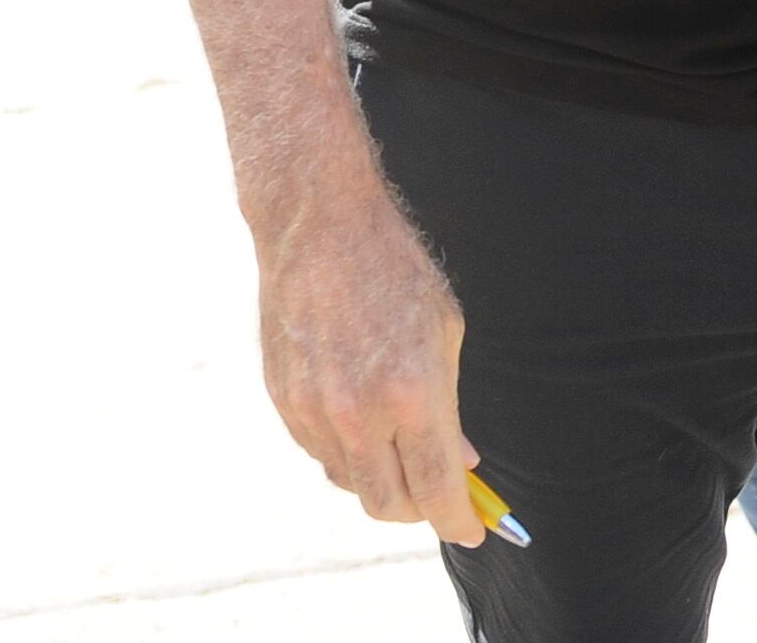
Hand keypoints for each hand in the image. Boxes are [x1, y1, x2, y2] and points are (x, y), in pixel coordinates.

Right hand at [252, 167, 484, 546]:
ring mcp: (315, 410)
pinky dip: (346, 451)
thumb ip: (450, 407)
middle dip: (419, 511)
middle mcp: (359, 412)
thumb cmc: (394, 270)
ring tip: (398, 442)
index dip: (459, 521)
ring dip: (380, 478)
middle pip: (389, 505)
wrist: (318, 226)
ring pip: (350, 483)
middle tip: (438, 495)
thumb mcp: (446, 332)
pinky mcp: (284, 401)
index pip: (436, 491)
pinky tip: (360, 416)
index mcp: (413, 393)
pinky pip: (319, 453)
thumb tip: (461, 462)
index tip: (473, 530)